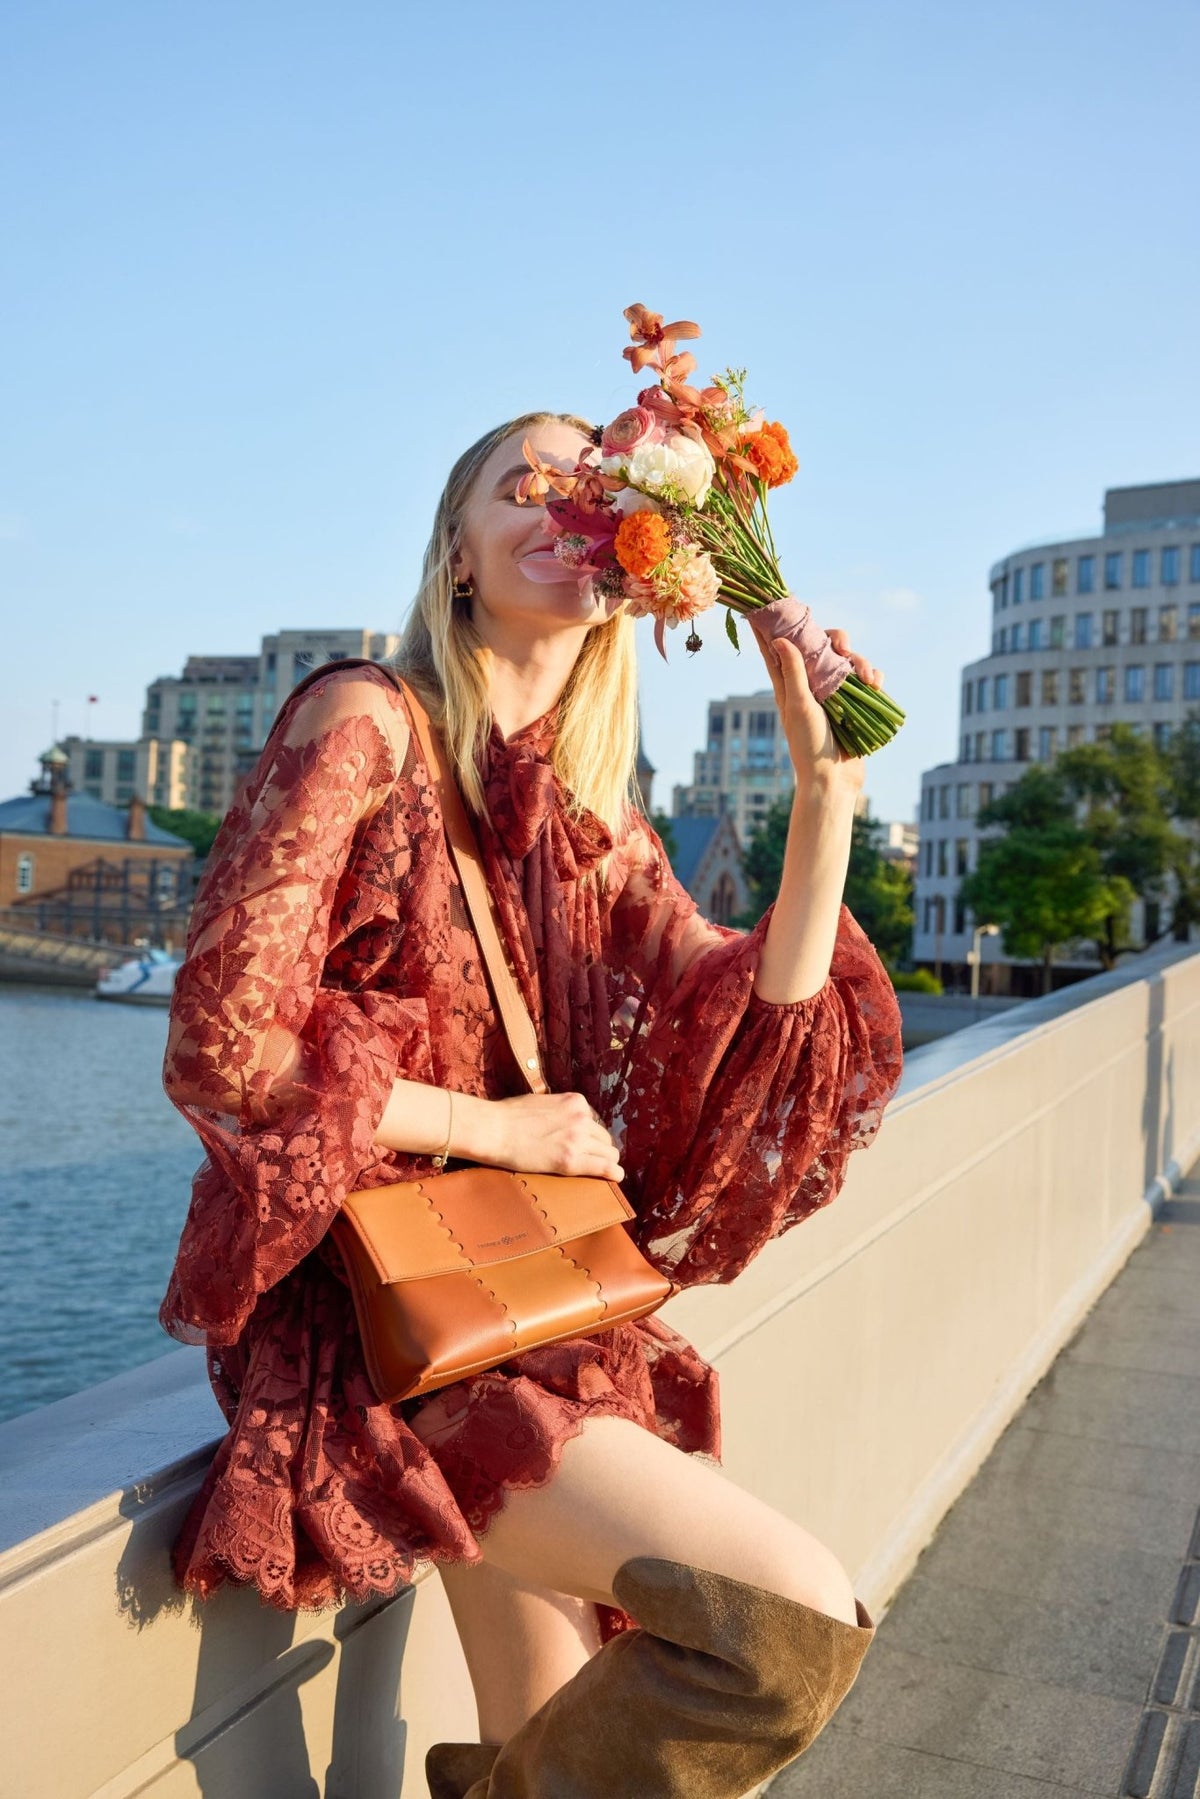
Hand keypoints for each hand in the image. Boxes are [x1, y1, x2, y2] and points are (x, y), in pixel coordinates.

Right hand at [486, 1091, 623, 1180]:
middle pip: (604, 1138)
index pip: (595, 1122)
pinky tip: (616, 1177)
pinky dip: (613, 1173)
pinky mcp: (570, 1160)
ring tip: (602, 1170)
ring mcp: (578, 1138)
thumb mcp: (542, 1102)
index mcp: (575, 1102)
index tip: (587, 1145)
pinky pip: (605, 1167)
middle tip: (592, 1160)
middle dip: (599, 1149)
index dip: (590, 1136)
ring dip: (605, 1161)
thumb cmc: (508, 1116)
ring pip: (609, 1153)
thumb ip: (559, 1111)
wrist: (494, 1129)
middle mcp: (581, 1117)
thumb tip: (563, 1123)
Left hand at [757, 620, 882, 796]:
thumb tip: (778, 639)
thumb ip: (793, 672)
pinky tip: (876, 685)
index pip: (778, 649)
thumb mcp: (799, 705)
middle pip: (821, 646)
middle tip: (844, 645)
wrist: (834, 779)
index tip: (772, 605)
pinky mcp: (855, 703)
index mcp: (789, 685)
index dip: (775, 627)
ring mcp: (835, 693)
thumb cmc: (809, 745)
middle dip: (836, 639)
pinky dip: (873, 677)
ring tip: (868, 679)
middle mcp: (811, 685)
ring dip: (862, 662)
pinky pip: (866, 679)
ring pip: (848, 661)